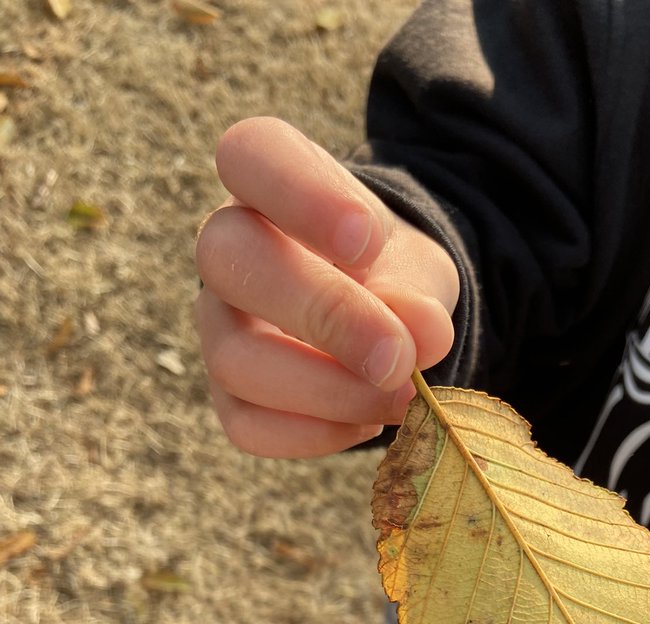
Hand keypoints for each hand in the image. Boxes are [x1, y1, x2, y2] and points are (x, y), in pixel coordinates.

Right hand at [195, 117, 459, 457]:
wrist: (382, 324)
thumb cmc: (389, 277)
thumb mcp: (417, 270)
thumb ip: (419, 293)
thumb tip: (421, 335)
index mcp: (267, 184)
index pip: (249, 156)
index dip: (302, 194)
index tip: (367, 238)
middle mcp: (226, 249)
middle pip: (231, 263)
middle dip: (324, 315)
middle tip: (397, 356)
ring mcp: (218, 326)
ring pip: (235, 359)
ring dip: (329, 389)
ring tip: (399, 397)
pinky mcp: (229, 396)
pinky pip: (248, 426)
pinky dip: (316, 433)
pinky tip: (366, 421)